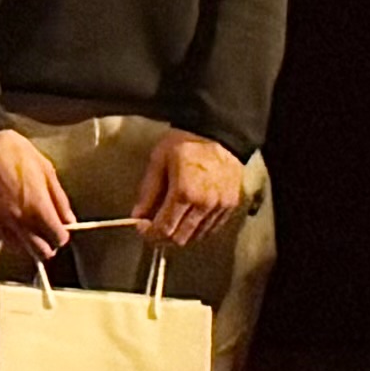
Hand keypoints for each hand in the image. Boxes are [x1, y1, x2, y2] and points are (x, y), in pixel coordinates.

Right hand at [0, 126, 76, 257]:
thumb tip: (69, 220)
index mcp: (38, 208)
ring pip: (18, 249)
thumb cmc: (13, 151)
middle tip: (45, 234)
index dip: (61, 235)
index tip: (59, 228)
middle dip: (46, 246)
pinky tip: (6, 223)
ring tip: (26, 231)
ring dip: (25, 243)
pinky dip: (3, 235)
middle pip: (40, 252)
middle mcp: (19, 221)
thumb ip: (59, 198)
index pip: (58, 238)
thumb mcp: (44, 168)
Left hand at [131, 131, 252, 248]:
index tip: (142, 228)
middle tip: (154, 227)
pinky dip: (197, 228)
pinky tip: (188, 217)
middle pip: (181, 238)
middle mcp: (205, 204)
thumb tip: (138, 215)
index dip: (150, 233)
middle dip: (163, 237)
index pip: (165, 228)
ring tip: (171, 220)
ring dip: (181, 233)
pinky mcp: (231, 206)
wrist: (218, 133)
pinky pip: (212, 228)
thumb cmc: (186, 143)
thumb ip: (148, 192)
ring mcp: (220, 207)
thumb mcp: (159, 161)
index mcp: (185, 192)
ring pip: (197, 236)